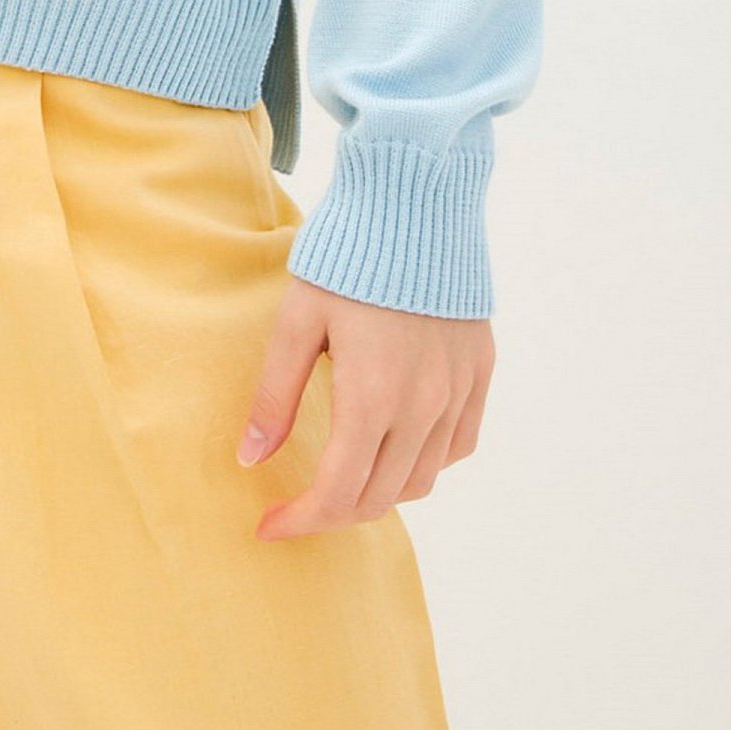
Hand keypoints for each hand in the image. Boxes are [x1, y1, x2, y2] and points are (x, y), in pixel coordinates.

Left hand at [237, 276, 492, 536]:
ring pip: (423, 479)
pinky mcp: (480, 372)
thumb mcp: (296, 322)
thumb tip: (250, 460)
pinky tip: (397, 446)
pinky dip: (426, 462)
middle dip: (334, 513)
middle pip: (381, 497)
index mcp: (372, 398)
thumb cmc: (345, 258)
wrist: (415, 202)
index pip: (339, 494)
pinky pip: (458, 444)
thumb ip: (275, 397)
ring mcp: (457, 392)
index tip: (269, 527)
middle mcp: (423, 407)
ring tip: (344, 479)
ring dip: (380, 492)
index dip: (301, 521)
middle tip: (299, 506)